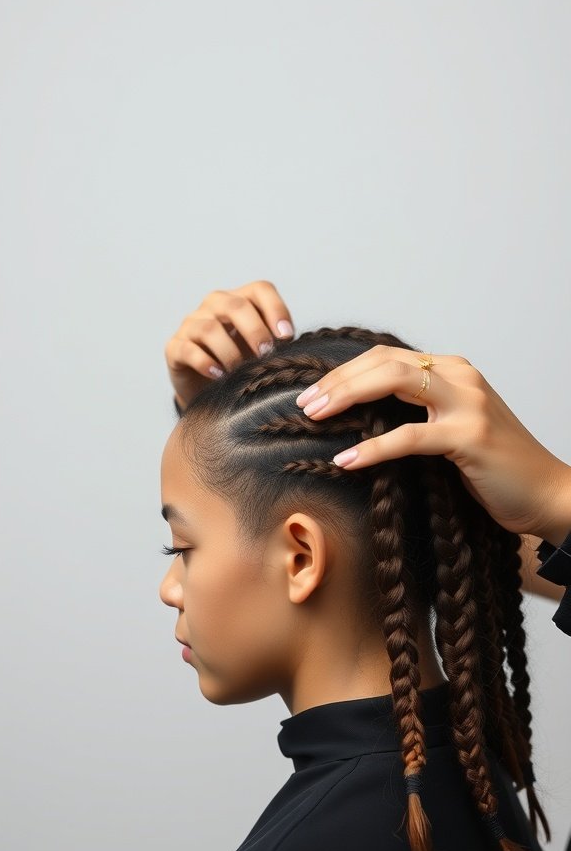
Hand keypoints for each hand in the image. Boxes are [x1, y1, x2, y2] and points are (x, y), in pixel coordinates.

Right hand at [165, 280, 294, 408]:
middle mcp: (214, 306)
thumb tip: (289, 341)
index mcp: (239, 300)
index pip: (260, 289)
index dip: (276, 309)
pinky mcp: (175, 347)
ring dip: (230, 352)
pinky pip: (188, 350)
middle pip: (236, 306)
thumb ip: (275, 341)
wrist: (208, 390)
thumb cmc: (240, 364)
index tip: (287, 336)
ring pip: (210, 329)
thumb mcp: (261, 350)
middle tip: (266, 354)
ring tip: (241, 371)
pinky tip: (219, 375)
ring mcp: (191, 324)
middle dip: (255, 331)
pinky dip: (206, 363)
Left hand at [295, 346, 570, 545]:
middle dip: (338, 380)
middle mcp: (460, 377)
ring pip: (393, 382)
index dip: (345, 372)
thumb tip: (361, 419)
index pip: (386, 357)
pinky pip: (409, 436)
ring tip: (314, 417)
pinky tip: (346, 460)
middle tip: (304, 403)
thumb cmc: (495, 467)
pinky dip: (372, 447)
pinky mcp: (470, 437)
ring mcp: (468, 404)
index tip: (313, 393)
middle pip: (384, 362)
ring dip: (347, 397)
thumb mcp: (452, 429)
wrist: (546, 493)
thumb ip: (418, 414)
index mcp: (452, 371)